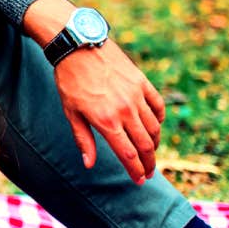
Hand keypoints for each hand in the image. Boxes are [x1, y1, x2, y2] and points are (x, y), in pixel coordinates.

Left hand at [21, 0, 165, 182]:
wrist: (78, 46)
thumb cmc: (69, 80)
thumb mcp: (71, 112)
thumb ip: (83, 139)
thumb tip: (89, 164)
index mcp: (106, 121)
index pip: (128, 155)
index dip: (136, 171)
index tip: (140, 181)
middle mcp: (125, 111)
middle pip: (146, 145)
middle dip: (149, 163)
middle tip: (149, 173)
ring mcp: (136, 96)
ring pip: (154, 128)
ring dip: (154, 144)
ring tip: (150, 152)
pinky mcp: (142, 82)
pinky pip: (157, 106)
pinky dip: (159, 120)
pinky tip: (154, 126)